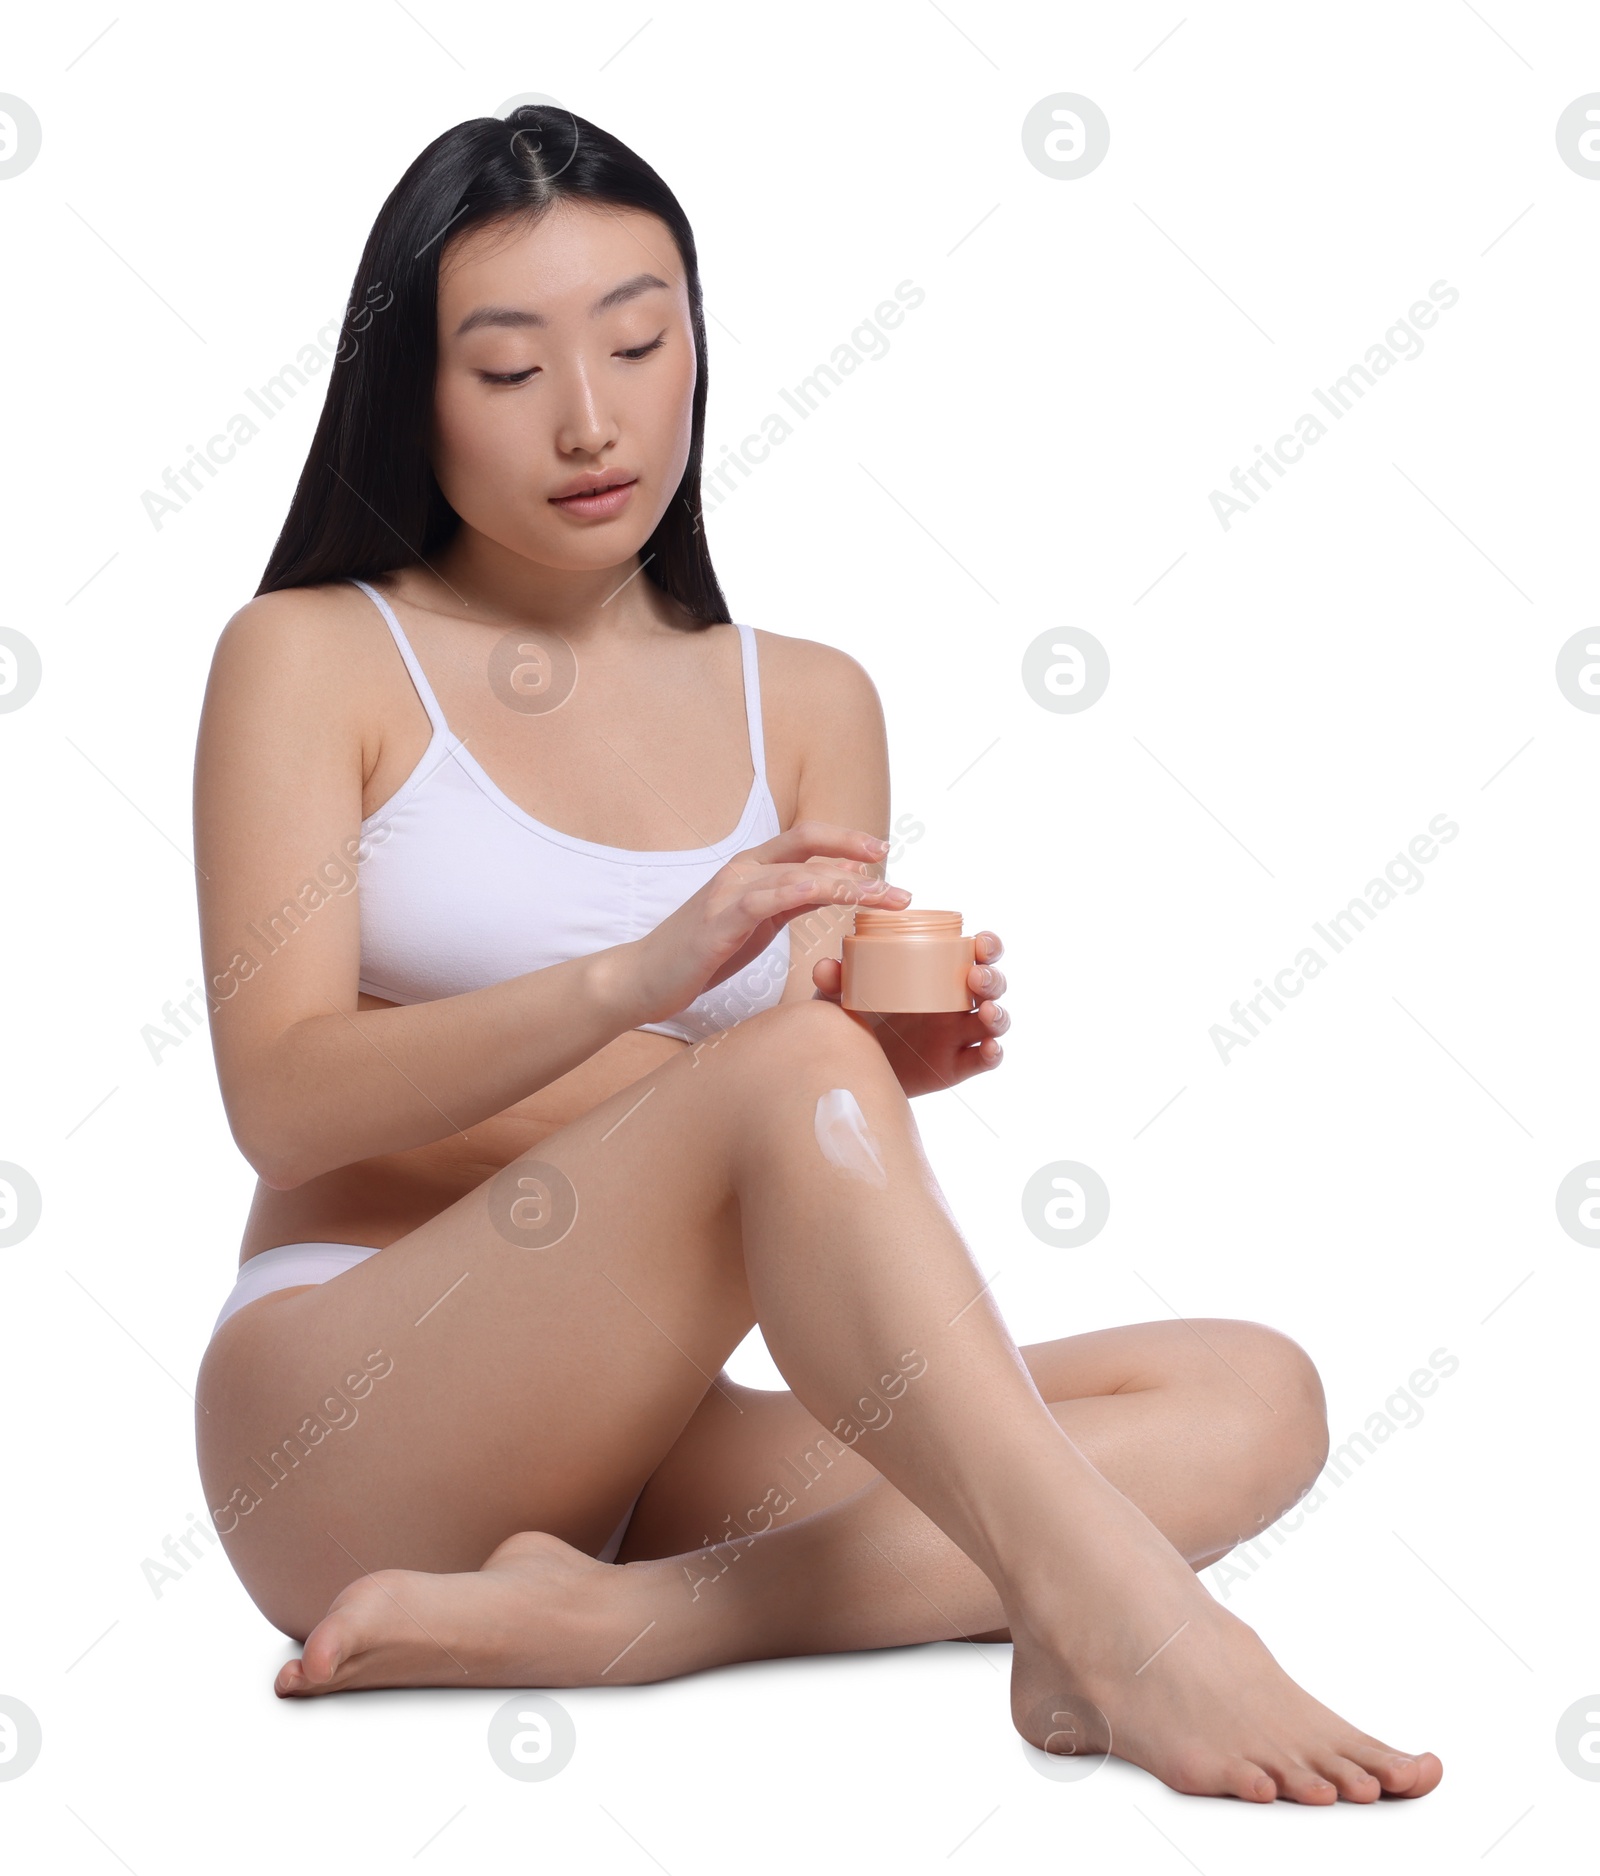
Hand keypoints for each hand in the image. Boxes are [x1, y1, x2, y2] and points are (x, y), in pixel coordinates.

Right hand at [623, 820, 911, 1026]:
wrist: (643, 977)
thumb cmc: (703, 951)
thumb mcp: (759, 919)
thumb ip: (796, 896)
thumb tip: (842, 878)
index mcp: (752, 867)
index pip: (807, 840)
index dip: (848, 840)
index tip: (883, 851)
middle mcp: (741, 870)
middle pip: (806, 843)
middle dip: (855, 850)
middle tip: (894, 869)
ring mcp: (727, 893)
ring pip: (794, 873)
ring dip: (843, 883)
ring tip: (880, 896)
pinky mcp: (717, 923)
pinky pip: (760, 901)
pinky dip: (792, 891)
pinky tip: (820, 891)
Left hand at [811, 930, 1008, 1098]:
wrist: (850, 1067)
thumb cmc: (852, 1020)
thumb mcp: (840, 998)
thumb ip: (833, 982)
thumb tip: (825, 967)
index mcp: (936, 975)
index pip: (973, 953)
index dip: (987, 945)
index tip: (980, 942)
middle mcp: (953, 1002)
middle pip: (992, 985)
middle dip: (992, 978)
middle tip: (974, 978)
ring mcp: (957, 1035)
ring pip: (995, 1020)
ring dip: (998, 1013)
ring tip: (985, 1012)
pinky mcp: (956, 1066)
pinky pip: (985, 1059)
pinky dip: (994, 1053)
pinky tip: (989, 1048)